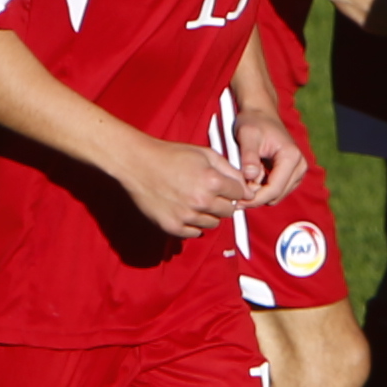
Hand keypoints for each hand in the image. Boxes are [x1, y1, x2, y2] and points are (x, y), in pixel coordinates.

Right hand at [113, 135, 267, 241]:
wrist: (138, 164)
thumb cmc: (172, 155)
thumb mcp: (205, 154)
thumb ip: (230, 170)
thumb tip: (248, 189)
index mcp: (212, 181)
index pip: (240, 194)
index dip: (234, 189)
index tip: (225, 186)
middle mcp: (201, 201)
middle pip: (229, 211)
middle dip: (224, 202)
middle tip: (210, 192)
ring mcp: (186, 216)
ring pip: (213, 223)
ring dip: (209, 214)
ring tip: (195, 199)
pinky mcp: (173, 227)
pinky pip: (195, 233)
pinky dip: (194, 224)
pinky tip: (186, 209)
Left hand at [233, 124, 310, 212]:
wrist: (260, 114)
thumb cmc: (253, 122)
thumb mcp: (247, 135)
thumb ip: (248, 156)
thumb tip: (250, 176)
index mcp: (291, 157)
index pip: (274, 189)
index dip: (254, 198)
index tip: (236, 200)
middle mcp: (299, 166)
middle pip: (275, 196)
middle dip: (255, 195)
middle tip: (238, 184)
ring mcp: (297, 172)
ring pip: (275, 196)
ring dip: (258, 191)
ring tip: (247, 173)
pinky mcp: (292, 175)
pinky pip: (275, 191)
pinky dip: (262, 187)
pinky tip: (253, 174)